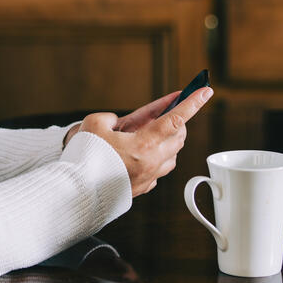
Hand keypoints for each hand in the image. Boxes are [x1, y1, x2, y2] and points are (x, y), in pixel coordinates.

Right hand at [70, 87, 212, 196]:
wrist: (77, 191)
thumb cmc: (85, 158)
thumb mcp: (94, 124)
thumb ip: (109, 118)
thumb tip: (117, 123)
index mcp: (144, 144)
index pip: (175, 119)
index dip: (192, 103)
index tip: (205, 91)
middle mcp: (152, 162)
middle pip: (178, 137)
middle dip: (177, 123)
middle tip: (170, 113)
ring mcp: (149, 177)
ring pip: (172, 156)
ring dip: (168, 142)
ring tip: (154, 134)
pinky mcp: (142, 188)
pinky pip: (158, 170)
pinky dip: (156, 159)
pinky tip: (141, 156)